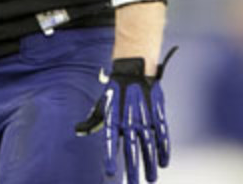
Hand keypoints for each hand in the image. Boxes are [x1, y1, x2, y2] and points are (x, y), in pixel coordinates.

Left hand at [75, 47, 176, 183]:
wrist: (134, 70)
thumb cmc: (115, 92)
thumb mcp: (101, 105)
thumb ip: (93, 121)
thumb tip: (78, 130)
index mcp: (113, 118)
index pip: (110, 141)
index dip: (110, 156)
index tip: (110, 172)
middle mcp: (129, 119)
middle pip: (131, 148)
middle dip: (134, 169)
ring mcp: (144, 117)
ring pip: (148, 145)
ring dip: (150, 163)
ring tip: (150, 179)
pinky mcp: (157, 114)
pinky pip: (162, 134)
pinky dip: (164, 149)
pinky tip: (163, 162)